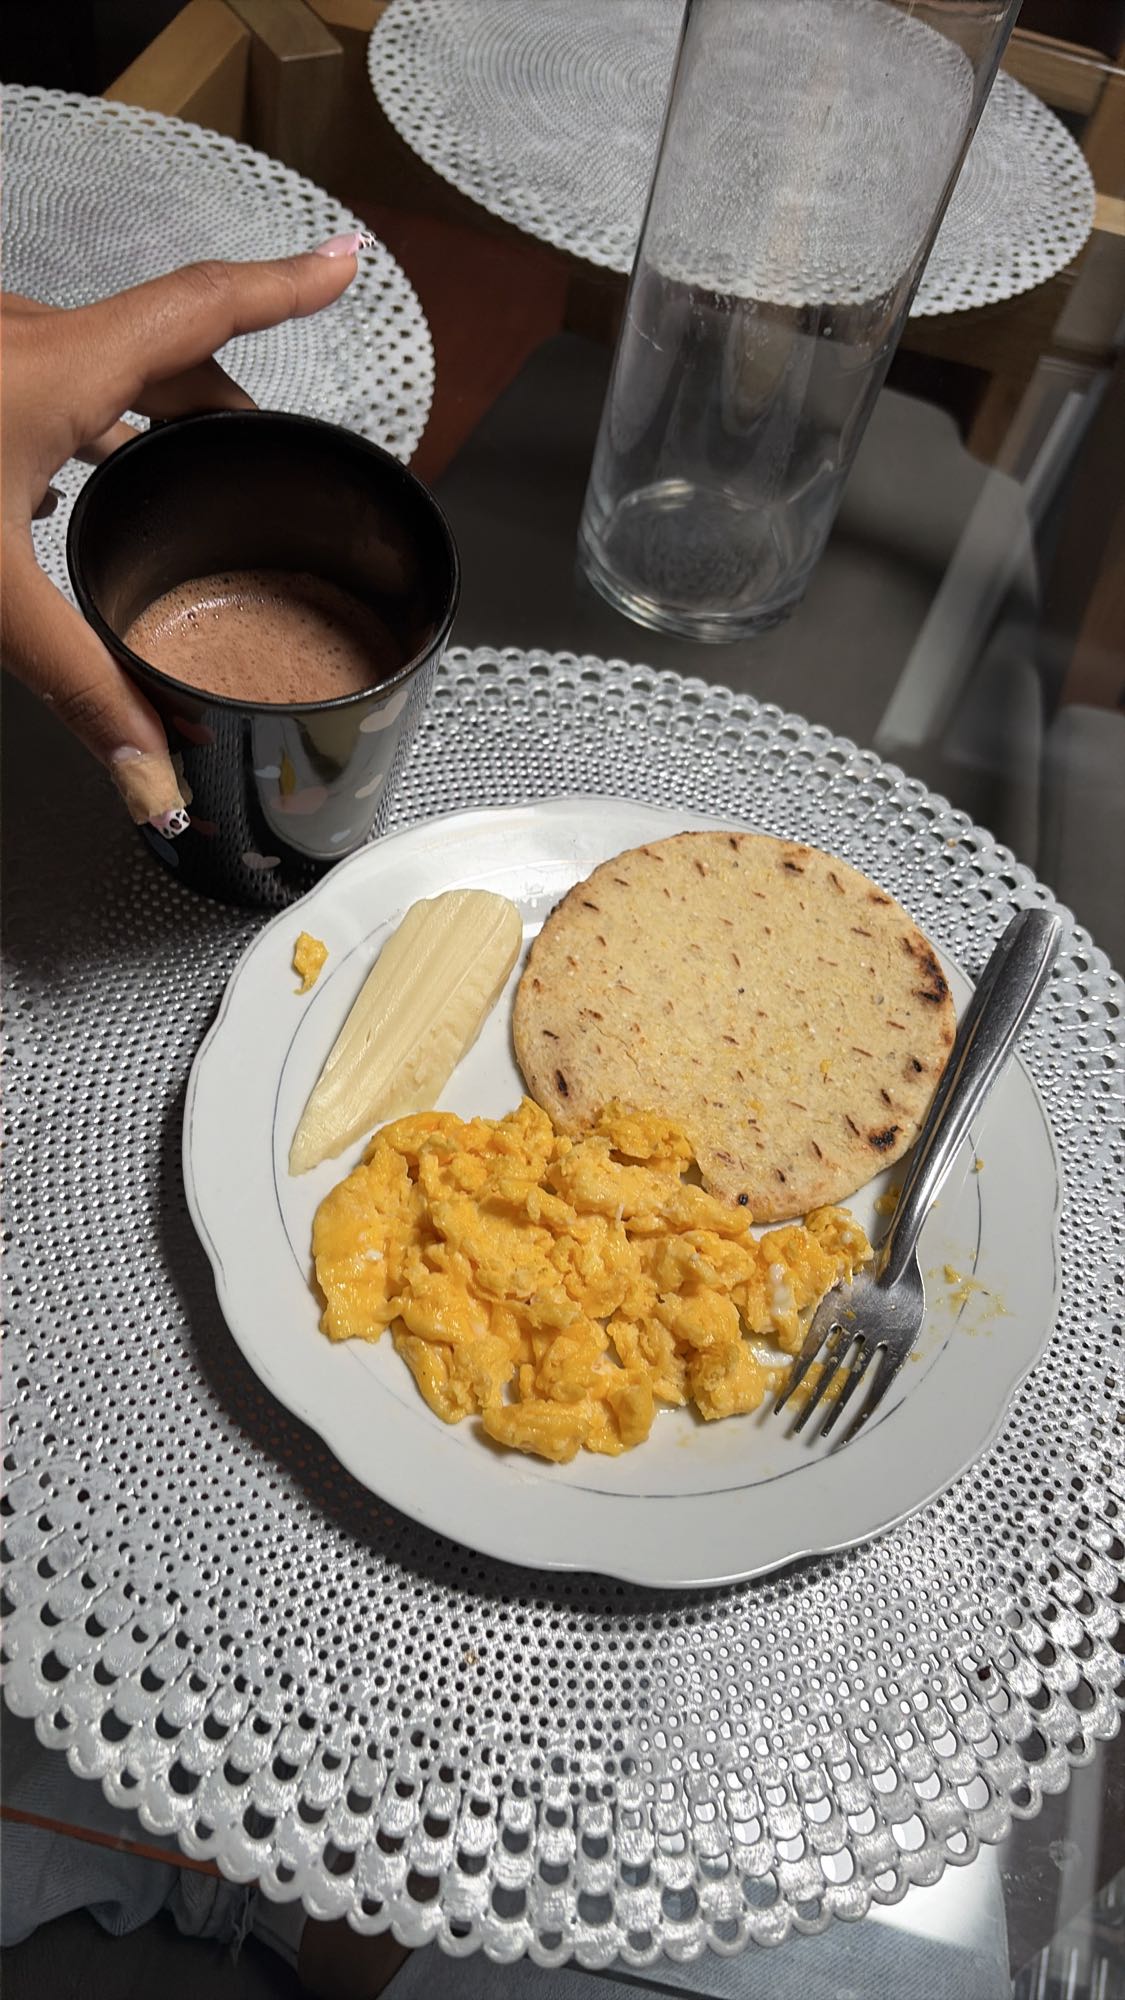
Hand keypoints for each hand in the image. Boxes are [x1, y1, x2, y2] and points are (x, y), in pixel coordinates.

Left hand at [1, 238, 364, 832]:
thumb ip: (78, 688)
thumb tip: (154, 780)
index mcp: (59, 369)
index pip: (204, 310)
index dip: (284, 286)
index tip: (345, 262)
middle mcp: (26, 338)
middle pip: (163, 345)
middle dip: (228, 394)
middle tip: (273, 449)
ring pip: (102, 361)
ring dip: (154, 409)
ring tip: (192, 470)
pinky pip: (47, 378)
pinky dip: (88, 419)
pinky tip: (68, 484)